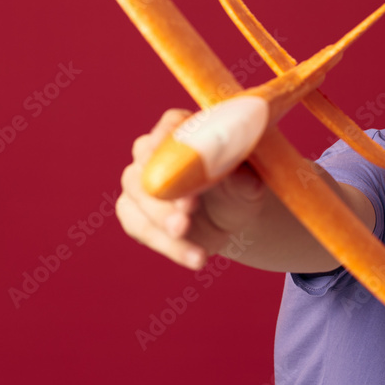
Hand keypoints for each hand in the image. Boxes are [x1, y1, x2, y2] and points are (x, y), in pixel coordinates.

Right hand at [116, 109, 267, 269]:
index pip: (170, 126)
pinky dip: (170, 248)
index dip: (169, 142)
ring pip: (137, 203)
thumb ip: (242, 177)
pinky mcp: (135, 214)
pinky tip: (197, 258)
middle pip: (145, 168)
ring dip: (163, 225)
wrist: (233, 215)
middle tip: (186, 214)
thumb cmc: (240, 186)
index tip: (177, 161)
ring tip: (194, 245)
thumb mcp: (249, 182)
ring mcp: (138, 183)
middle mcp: (152, 152)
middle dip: (164, 195)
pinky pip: (143, 231)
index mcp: (182, 129)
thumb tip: (240, 177)